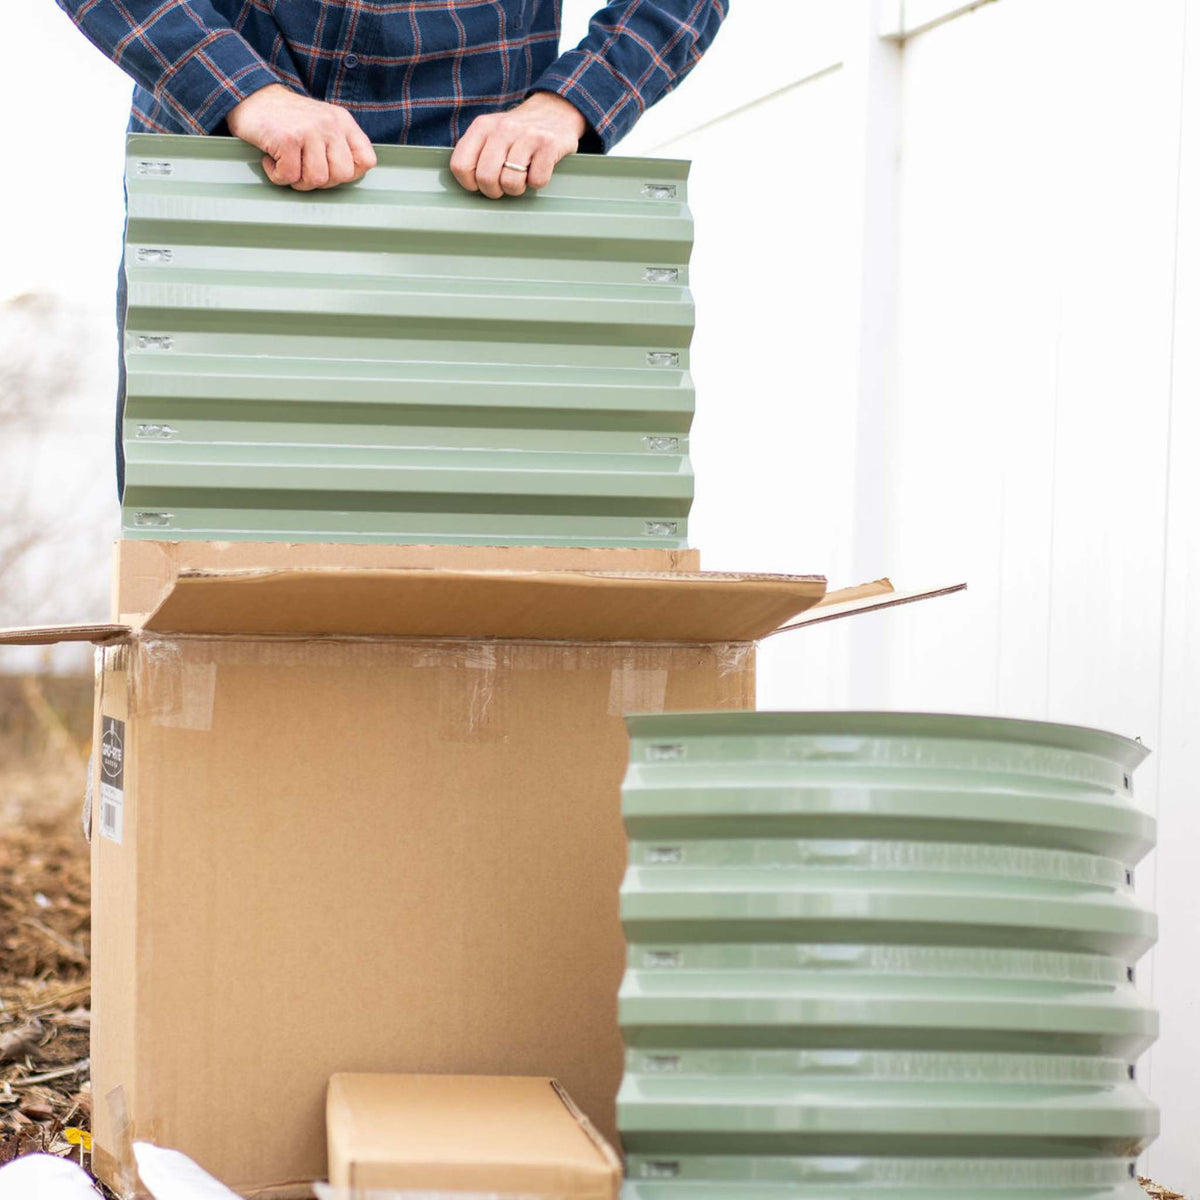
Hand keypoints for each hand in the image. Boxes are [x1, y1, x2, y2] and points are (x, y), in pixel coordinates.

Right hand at [227, 83, 377, 190]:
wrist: (250, 97)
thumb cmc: (287, 120)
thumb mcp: (323, 125)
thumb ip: (340, 146)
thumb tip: (350, 176)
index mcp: (342, 122)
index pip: (366, 160)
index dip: (349, 174)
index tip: (329, 169)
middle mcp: (330, 124)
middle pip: (342, 175)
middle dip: (322, 181)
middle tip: (303, 169)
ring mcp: (309, 130)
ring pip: (317, 179)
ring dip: (298, 181)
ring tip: (287, 165)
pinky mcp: (287, 139)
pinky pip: (289, 177)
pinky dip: (276, 175)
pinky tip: (271, 160)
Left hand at [450, 92, 586, 198]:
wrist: (556, 110)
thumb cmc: (519, 132)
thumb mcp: (491, 133)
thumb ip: (476, 152)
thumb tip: (469, 183)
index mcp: (482, 126)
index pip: (460, 166)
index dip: (470, 183)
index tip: (480, 183)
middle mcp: (502, 128)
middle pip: (486, 178)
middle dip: (495, 191)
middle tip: (503, 184)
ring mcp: (526, 135)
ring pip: (511, 183)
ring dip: (517, 188)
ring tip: (522, 176)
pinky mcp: (548, 144)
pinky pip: (536, 181)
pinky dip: (537, 182)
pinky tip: (538, 168)